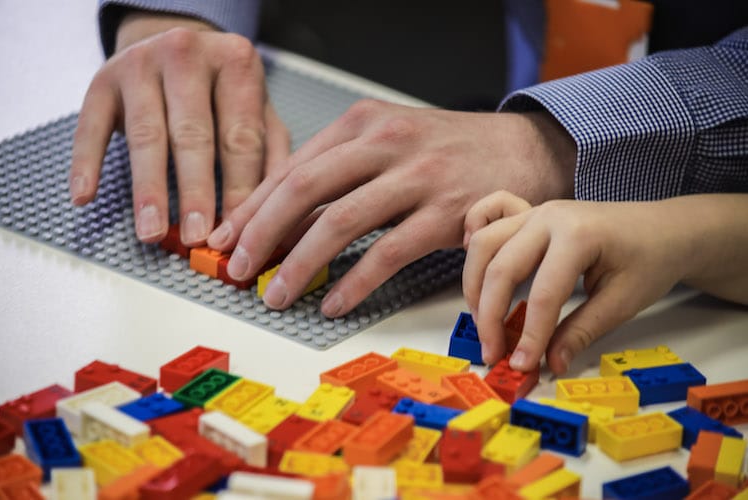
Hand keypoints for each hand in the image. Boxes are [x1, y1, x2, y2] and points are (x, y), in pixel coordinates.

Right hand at [69, 11, 289, 244]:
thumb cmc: (223, 92)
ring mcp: (141, 64)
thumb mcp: (259, 113)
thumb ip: (271, 157)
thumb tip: (273, 215)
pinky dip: (87, 162)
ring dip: (149, 189)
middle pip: (193, 135)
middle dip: (196, 191)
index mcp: (236, 63)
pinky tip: (85, 197)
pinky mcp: (103, 80)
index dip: (240, 188)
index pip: (241, 136)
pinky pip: (92, 126)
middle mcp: (188, 55)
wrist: (176, 47)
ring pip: (146, 135)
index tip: (238, 230)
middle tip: (197, 236)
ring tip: (152, 231)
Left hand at [207, 101, 575, 315]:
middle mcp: (386, 141)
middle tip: (237, 268)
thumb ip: (342, 169)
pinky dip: (354, 282)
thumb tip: (284, 216)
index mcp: (364, 121)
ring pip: (340, 221)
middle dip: (262, 233)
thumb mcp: (391, 140)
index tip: (226, 238)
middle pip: (304, 187)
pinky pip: (387, 253)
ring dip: (299, 264)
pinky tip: (333, 302)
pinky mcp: (446, 213)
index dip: (253, 206)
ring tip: (276, 294)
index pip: (293, 166)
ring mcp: (417, 176)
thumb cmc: (450, 150)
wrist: (525, 149)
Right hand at [463, 192, 689, 373]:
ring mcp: (535, 212)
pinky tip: (479, 281)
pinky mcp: (528, 216)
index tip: (522, 366)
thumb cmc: (650, 260)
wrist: (665, 227)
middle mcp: (548, 216)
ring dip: (474, 287)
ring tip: (483, 323)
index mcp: (578, 235)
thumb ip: (581, 331)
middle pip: (501, 267)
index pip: (543, 293)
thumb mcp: (623, 301)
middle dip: (489, 315)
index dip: (530, 335)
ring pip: (483, 245)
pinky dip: (477, 256)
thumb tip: (551, 363)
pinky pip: (487, 229)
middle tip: (493, 353)